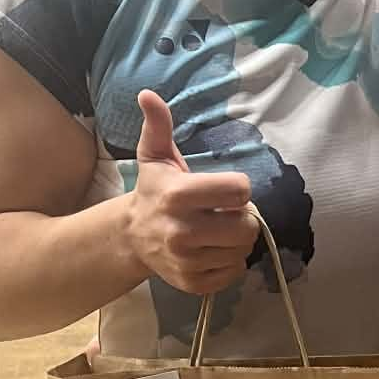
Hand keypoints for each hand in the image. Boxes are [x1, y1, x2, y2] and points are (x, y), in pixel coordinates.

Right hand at [123, 89, 256, 295]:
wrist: (131, 237)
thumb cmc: (153, 191)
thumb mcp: (155, 156)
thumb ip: (158, 125)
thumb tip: (147, 94)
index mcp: (178, 196)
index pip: (239, 190)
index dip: (238, 188)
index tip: (225, 189)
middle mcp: (181, 232)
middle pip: (246, 226)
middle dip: (243, 217)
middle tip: (226, 212)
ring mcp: (187, 262)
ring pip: (242, 251)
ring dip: (236, 240)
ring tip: (218, 231)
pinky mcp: (192, 283)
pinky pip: (234, 273)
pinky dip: (229, 262)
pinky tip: (212, 250)